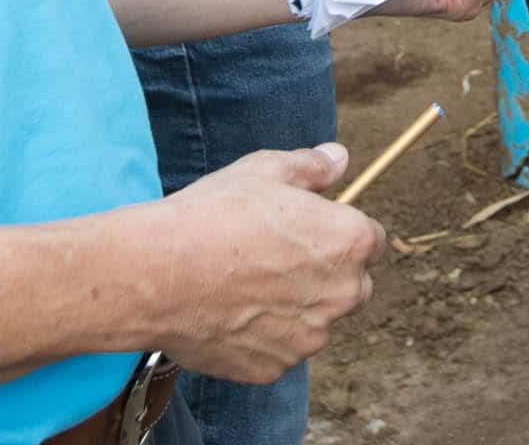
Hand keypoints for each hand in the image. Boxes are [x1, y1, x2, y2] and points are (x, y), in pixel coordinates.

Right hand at [141, 146, 383, 383]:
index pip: (371, 240)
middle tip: (276, 257)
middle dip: (326, 273)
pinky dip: (262, 336)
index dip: (341, 231)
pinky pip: (279, 349)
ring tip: (244, 284)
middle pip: (351, 285)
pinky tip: (229, 312)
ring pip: (314, 321)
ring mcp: (308, 338)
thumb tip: (339, 159)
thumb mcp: (265, 170)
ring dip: (295, 307)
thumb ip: (312, 166)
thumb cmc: (214, 215)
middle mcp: (340, 295)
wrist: (157, 274)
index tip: (312, 230)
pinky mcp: (274, 368)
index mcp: (348, 243)